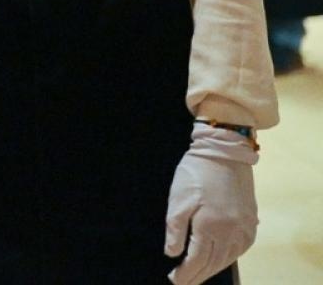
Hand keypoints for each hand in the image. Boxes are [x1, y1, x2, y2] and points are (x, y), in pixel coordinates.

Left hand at [165, 123, 258, 284]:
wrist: (225, 151)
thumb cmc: (197, 172)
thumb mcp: (178, 198)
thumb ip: (175, 228)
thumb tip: (172, 253)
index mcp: (211, 226)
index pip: (197, 260)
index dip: (186, 273)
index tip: (175, 281)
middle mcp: (232, 232)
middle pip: (214, 263)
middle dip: (198, 275)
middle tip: (184, 282)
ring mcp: (245, 228)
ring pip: (228, 258)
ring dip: (213, 269)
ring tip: (198, 275)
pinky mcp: (251, 222)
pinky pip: (240, 249)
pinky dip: (228, 258)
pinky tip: (219, 260)